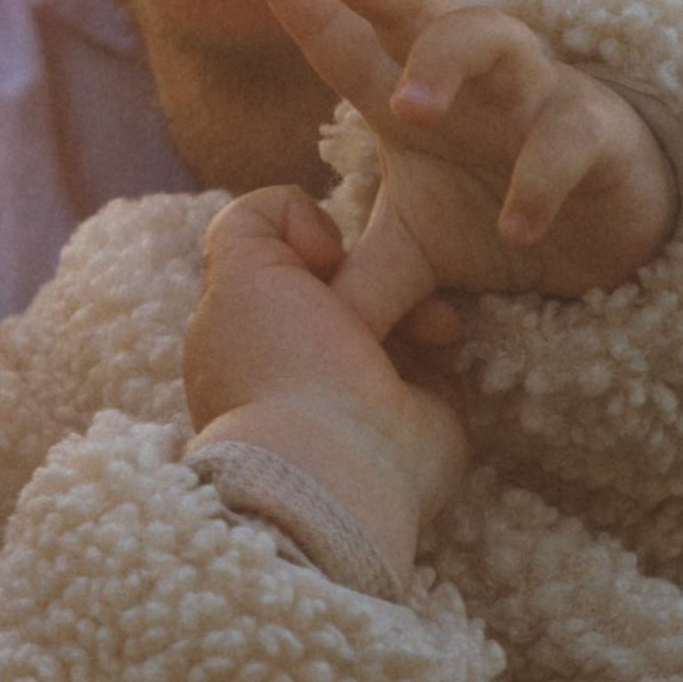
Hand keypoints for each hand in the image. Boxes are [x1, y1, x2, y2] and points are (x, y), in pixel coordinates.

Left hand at [184, 182, 466, 580]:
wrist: (338, 461)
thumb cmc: (282, 364)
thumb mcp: (238, 268)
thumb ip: (251, 220)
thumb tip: (312, 232)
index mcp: (247, 332)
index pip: (285, 262)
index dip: (308, 242)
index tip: (322, 255)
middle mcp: (300, 359)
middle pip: (350, 279)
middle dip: (373, 268)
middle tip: (377, 281)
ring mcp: (358, 386)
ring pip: (399, 305)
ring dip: (418, 298)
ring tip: (424, 319)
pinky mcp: (415, 406)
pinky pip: (437, 347)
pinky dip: (444, 333)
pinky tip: (442, 340)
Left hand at [225, 0, 679, 335]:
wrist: (604, 242)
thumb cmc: (494, 214)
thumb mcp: (410, 253)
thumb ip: (354, 283)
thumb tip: (298, 331)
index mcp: (403, 90)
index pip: (338, 33)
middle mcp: (464, 76)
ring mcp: (531, 94)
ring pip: (491, 36)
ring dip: (445, 61)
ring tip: (409, 108)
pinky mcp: (596, 132)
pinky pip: (565, 137)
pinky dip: (539, 180)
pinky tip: (514, 227)